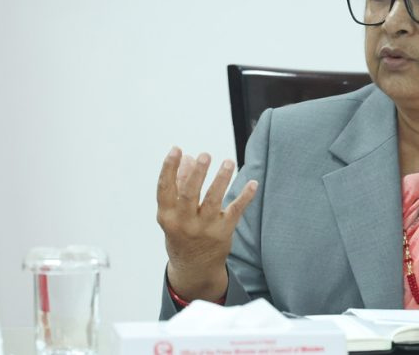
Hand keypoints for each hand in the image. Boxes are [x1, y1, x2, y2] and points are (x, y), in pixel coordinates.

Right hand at [156, 146, 256, 301]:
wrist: (194, 268)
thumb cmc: (182, 233)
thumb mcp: (173, 213)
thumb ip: (179, 185)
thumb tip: (186, 157)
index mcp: (167, 216)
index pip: (165, 189)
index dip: (169, 168)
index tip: (176, 149)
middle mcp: (184, 223)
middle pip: (190, 194)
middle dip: (197, 174)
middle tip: (205, 155)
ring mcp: (204, 229)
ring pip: (214, 201)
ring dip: (221, 180)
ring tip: (228, 162)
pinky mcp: (223, 232)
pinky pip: (235, 211)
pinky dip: (245, 196)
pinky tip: (253, 183)